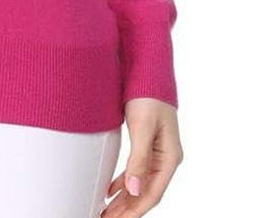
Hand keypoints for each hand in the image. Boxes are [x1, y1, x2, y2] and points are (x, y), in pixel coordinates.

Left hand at [101, 98, 182, 216]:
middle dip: (126, 209)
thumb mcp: (142, 127)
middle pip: (145, 192)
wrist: (148, 70)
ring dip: (124, 199)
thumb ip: (138, 159)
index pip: (152, 194)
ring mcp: (156, 152)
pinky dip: (123, 182)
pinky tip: (111, 190)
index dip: (134, 210)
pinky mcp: (146, 144)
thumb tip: (133, 190)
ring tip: (106, 211)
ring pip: (139, 183)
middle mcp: (165, 158)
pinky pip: (135, 170)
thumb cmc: (148, 96)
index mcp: (169, 158)